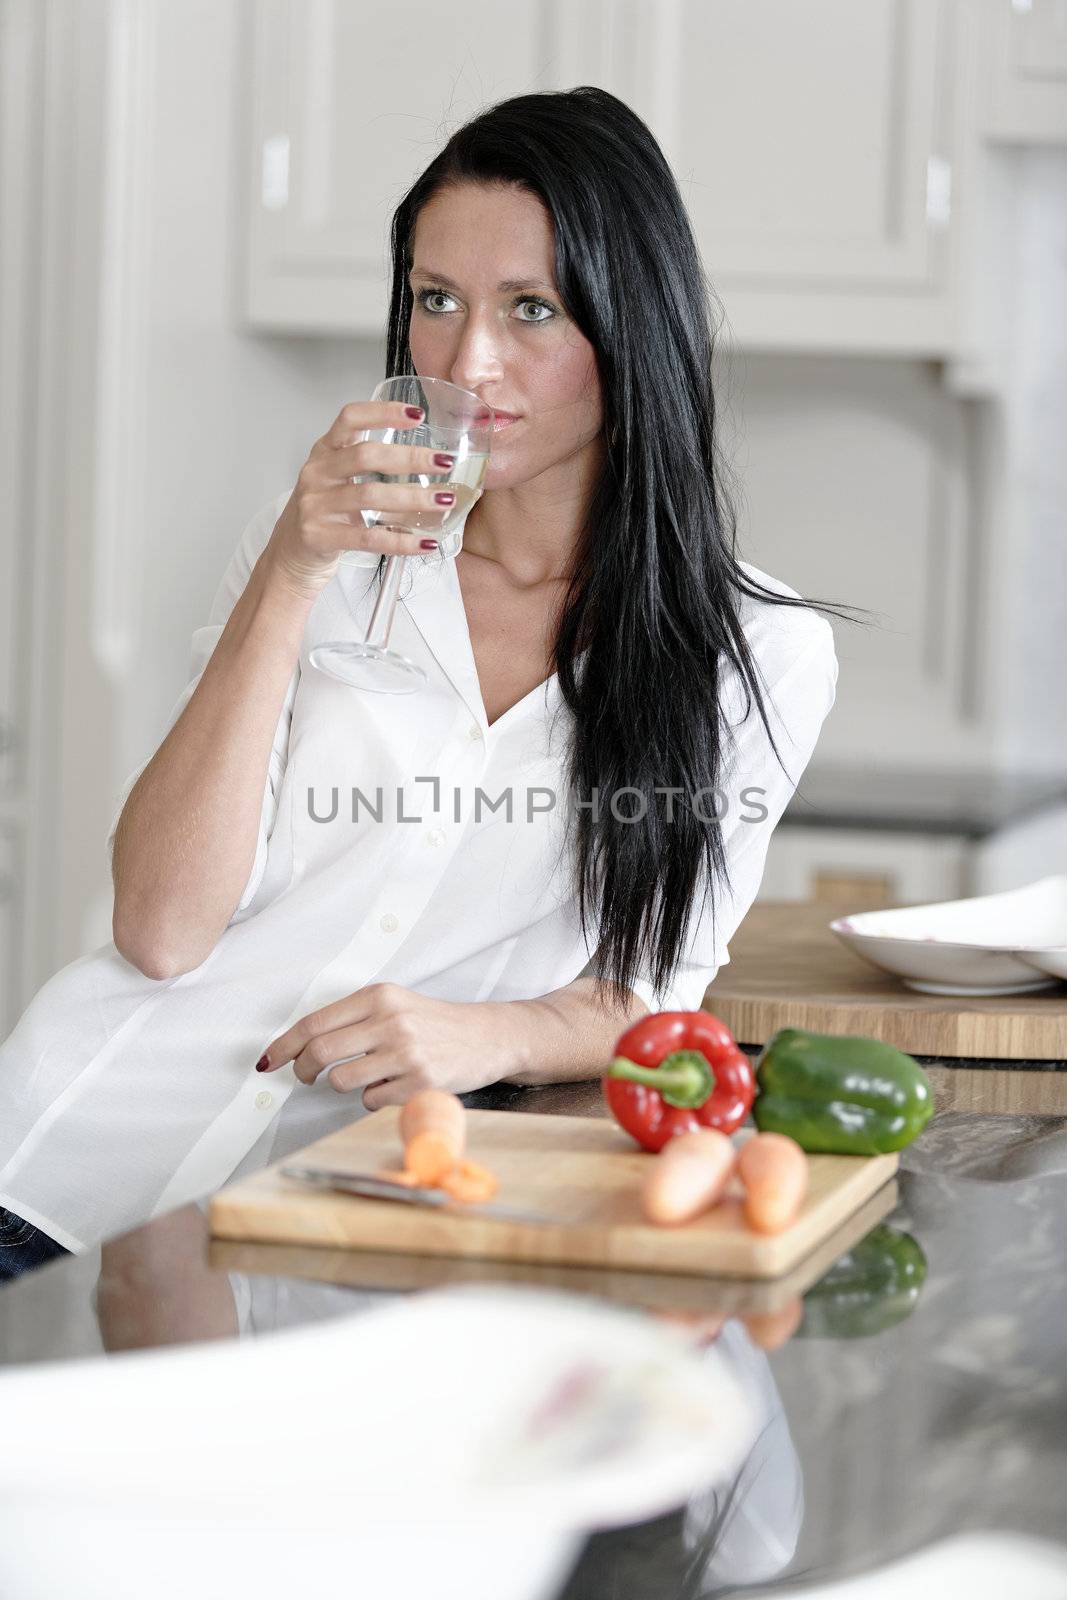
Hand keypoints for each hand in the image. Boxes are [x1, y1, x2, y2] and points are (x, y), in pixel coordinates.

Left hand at [256, 982, 527, 1108]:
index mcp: (379, 997)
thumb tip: (300, 1046)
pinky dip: (372, 1099)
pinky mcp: (420, 1083)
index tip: (268, 1060)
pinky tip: (392, 1086)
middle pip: (321, 1052)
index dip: (285, 1045)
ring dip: (344, 1085)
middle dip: (302, 1070)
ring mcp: (406, 1054)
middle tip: (304, 1077)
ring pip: (343, 1081)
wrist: (488, 1036)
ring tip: (365, 1077)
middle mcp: (391, 1021)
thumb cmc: (434, 1022)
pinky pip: (371, 1100)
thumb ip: (354, 1019)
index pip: (315, 1022)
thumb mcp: (395, 1004)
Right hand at [265, 399, 457, 601]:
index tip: (417, 414)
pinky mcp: (319, 536)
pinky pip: (367, 537)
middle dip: (410, 458)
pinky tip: (425, 543)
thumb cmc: (324, 514)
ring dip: (413, 498)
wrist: (290, 555)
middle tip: (444, 462)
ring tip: (444, 500)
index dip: (383, 412)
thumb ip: (370, 465)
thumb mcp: (338, 479)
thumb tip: (429, 462)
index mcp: (325, 451)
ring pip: (370, 495)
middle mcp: (318, 473)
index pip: (350, 418)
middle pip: (366, 455)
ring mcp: (315, 505)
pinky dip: (401, 541)